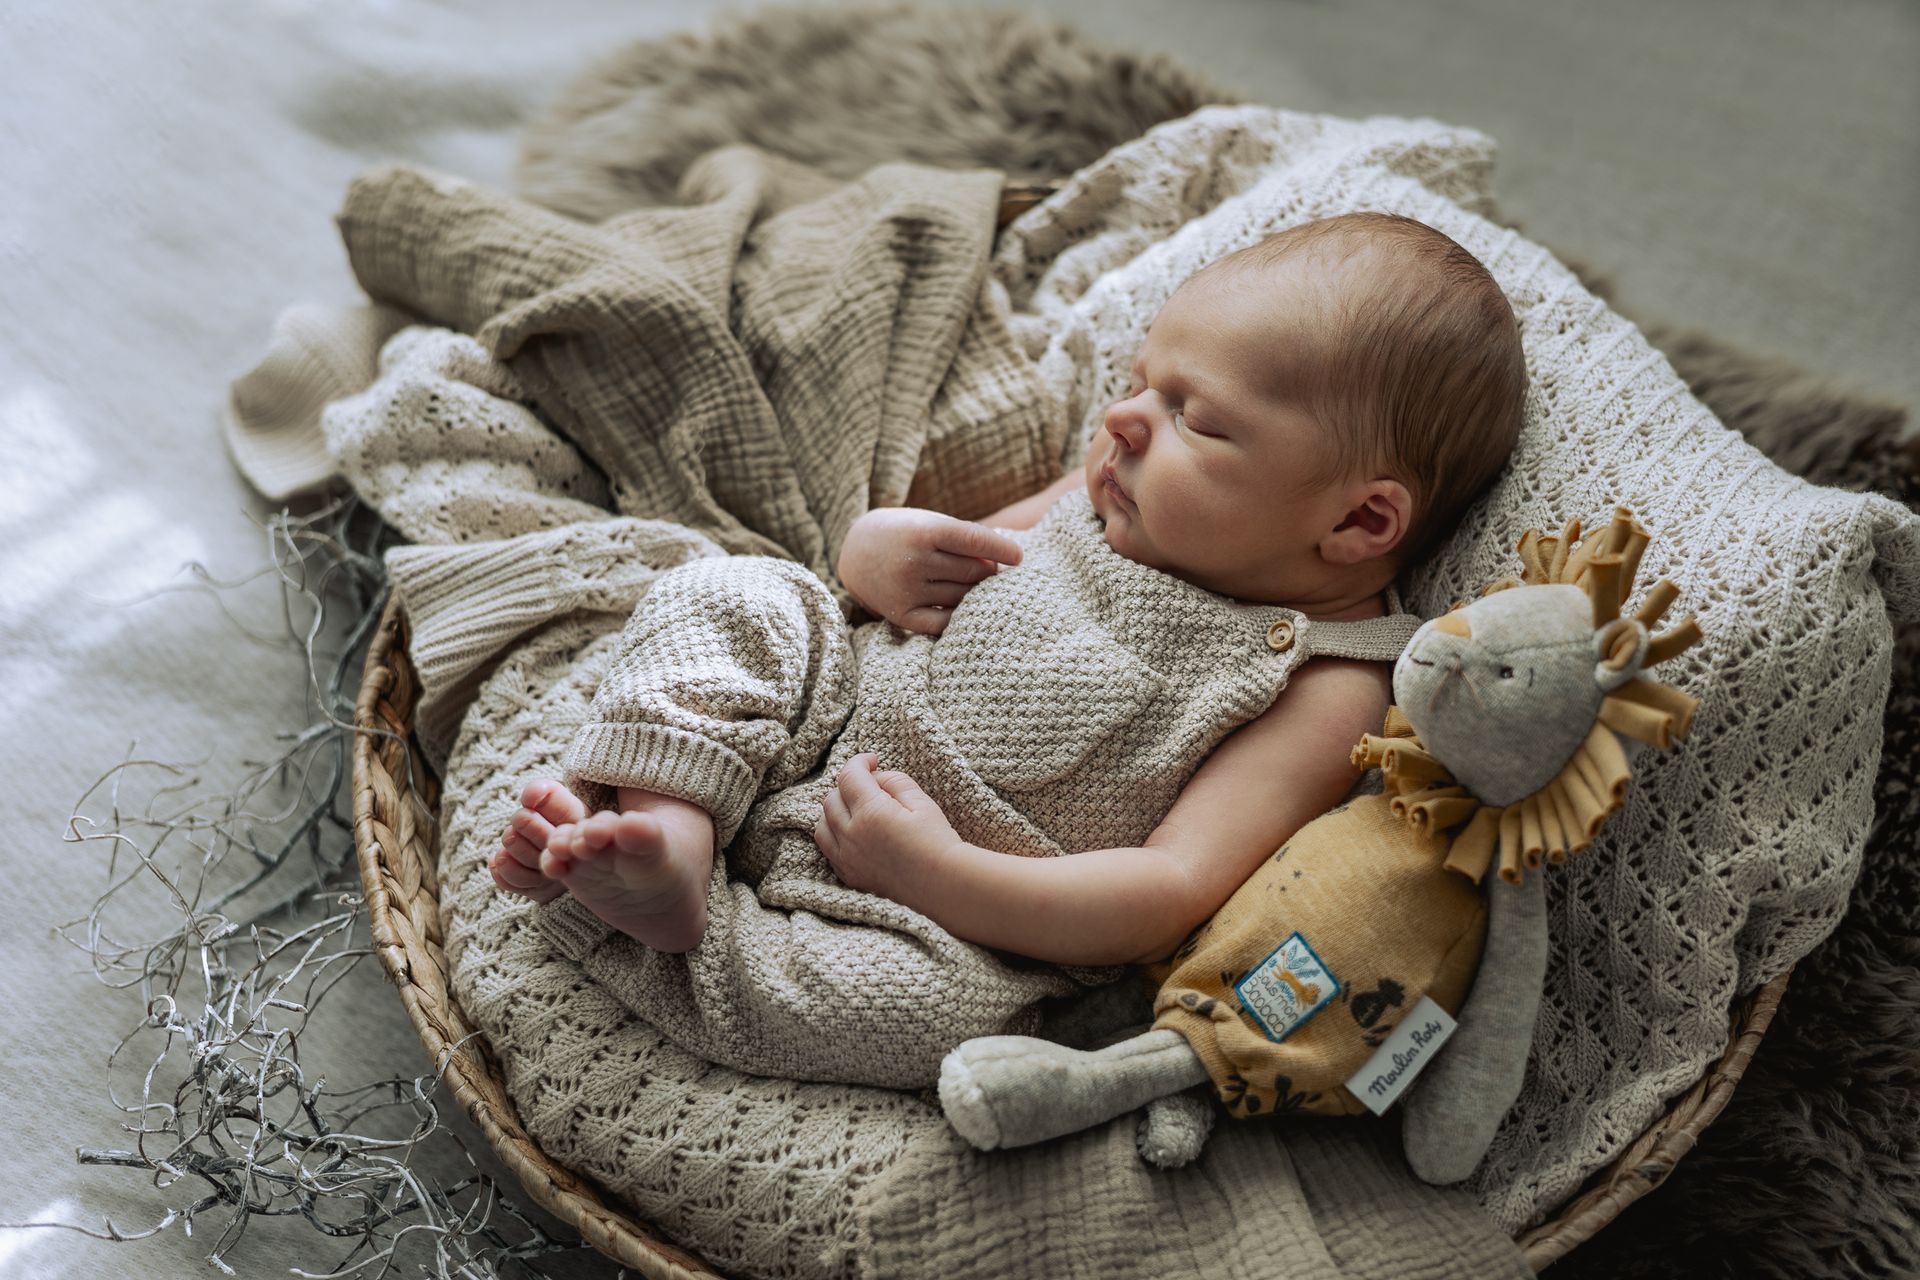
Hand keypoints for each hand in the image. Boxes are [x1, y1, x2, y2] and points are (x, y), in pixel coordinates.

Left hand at [814, 753, 962, 905]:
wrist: (943, 886)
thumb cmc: (937, 842)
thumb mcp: (921, 802)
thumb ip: (895, 782)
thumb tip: (876, 778)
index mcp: (870, 813)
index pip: (849, 777)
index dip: (859, 762)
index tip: (871, 761)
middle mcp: (852, 836)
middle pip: (830, 799)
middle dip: (847, 786)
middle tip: (868, 785)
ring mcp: (847, 860)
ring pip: (822, 825)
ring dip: (835, 811)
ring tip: (856, 809)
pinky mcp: (850, 877)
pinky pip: (829, 850)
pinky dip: (835, 836)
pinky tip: (854, 833)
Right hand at [836, 507, 1022, 635]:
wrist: (854, 551)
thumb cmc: (905, 533)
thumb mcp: (929, 523)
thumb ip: (963, 540)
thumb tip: (1004, 565)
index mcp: (923, 532)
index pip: (974, 540)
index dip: (1001, 549)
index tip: (1019, 558)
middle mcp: (914, 561)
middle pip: (973, 572)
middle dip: (986, 571)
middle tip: (983, 569)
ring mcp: (906, 590)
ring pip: (963, 598)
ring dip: (974, 593)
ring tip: (967, 584)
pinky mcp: (901, 614)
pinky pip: (944, 622)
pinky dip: (959, 615)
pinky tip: (961, 607)